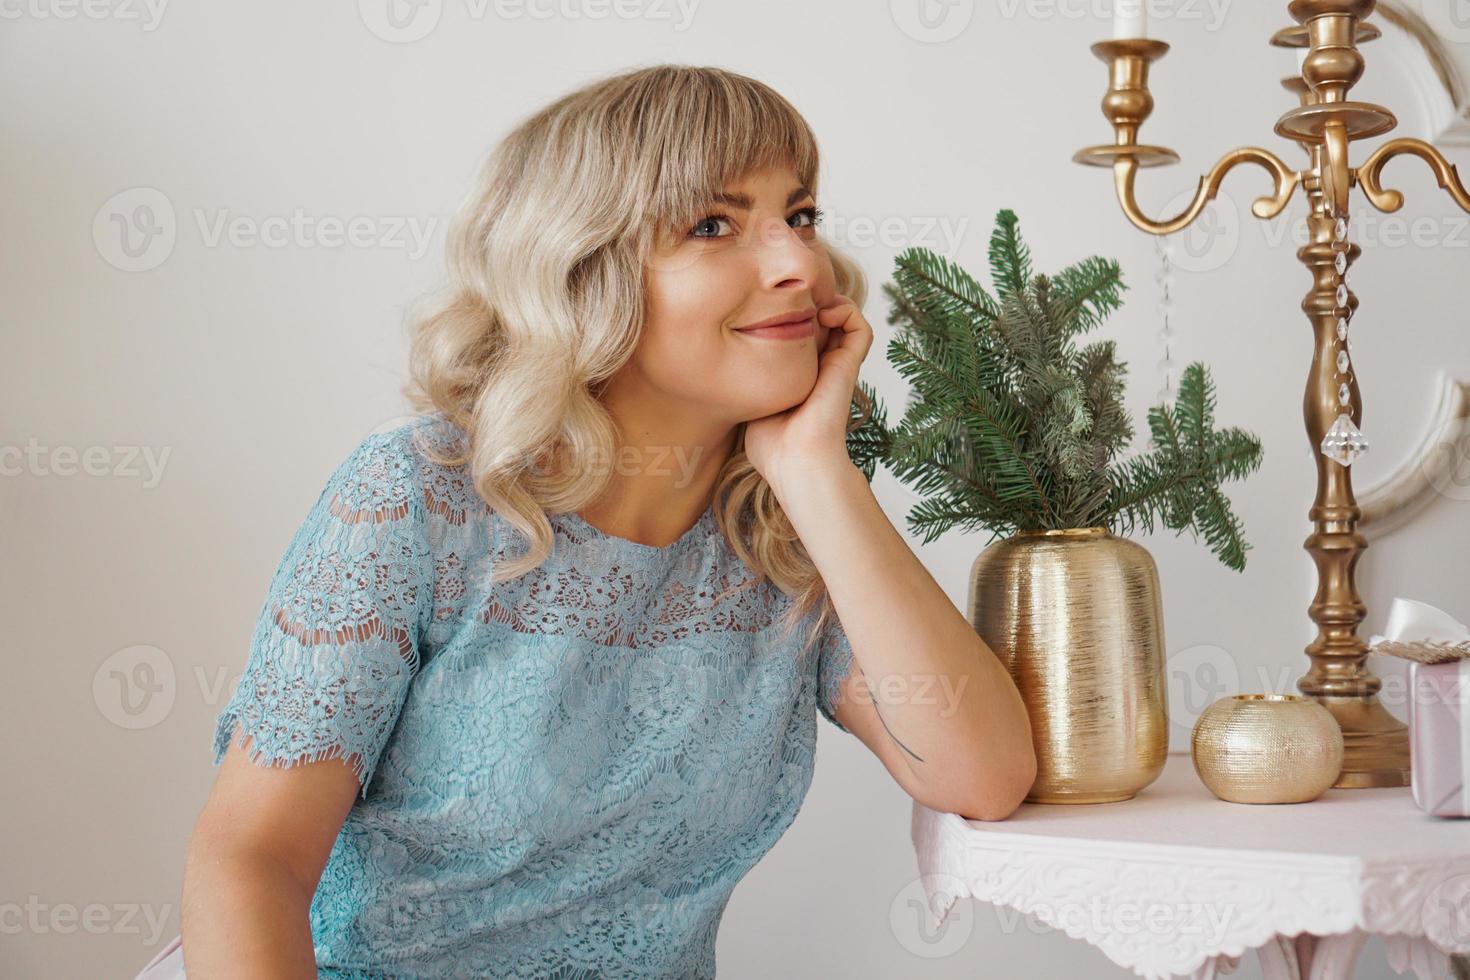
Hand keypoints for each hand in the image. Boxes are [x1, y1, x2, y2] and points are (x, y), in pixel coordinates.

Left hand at [744, 293, 872, 498]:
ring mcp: (836, 364)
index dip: (785, 316)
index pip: (798, 333)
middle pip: (819, 319)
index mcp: (799, 375)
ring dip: (827, 302)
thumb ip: (747, 378)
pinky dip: (846, 310)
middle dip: (803, 304)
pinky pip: (860, 325)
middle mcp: (820, 366)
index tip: (763, 312)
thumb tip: (732, 357)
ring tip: (806, 307)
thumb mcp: (751, 400)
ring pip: (843, 316)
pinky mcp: (850, 364)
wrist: (796, 460)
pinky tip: (822, 316)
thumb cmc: (771, 444)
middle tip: (782, 305)